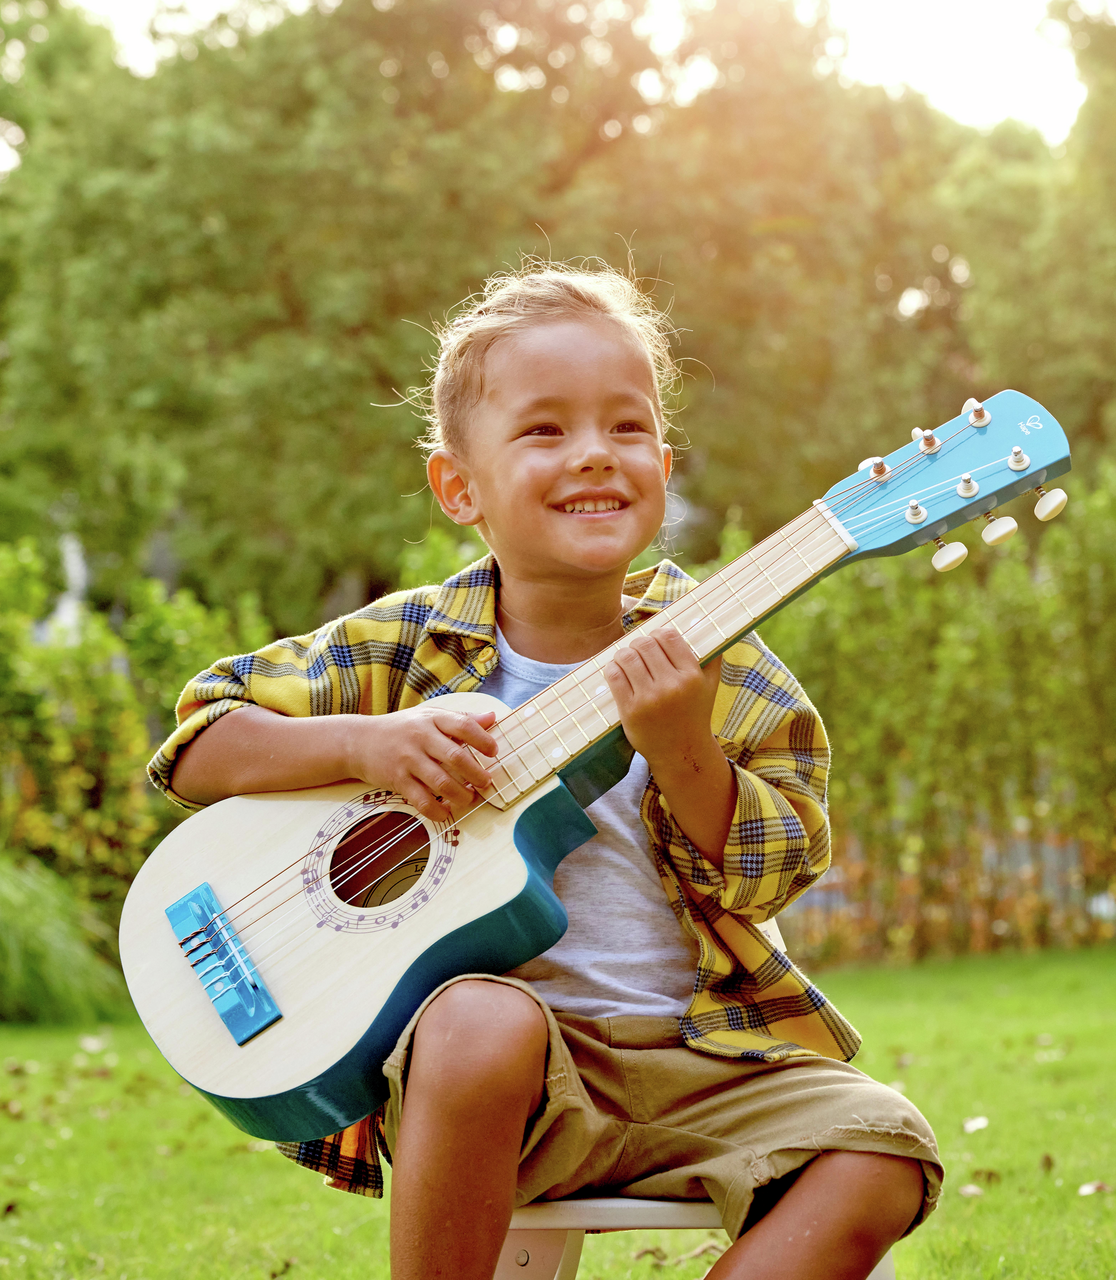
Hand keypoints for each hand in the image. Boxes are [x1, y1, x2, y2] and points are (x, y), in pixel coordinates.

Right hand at [346, 705, 497, 822]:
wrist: (358, 741)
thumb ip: (461, 718)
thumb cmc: (401, 729)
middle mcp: (420, 738)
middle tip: (486, 783)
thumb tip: (492, 717)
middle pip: (456, 757)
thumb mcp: (429, 716)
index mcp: (431, 719)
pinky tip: (447, 811)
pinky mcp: (398, 781)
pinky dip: (438, 811)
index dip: (483, 740)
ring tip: (469, 798)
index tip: (494, 752)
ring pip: (442, 783)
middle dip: (477, 774)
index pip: (463, 726)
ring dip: (462, 795)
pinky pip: (423, 801)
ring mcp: (408, 760)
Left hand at [604, 625, 721, 775]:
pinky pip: (614, 676)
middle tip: (639, 651)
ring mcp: (649, 699)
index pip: (668, 637)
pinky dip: (613, 669)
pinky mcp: (630, 711)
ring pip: (626, 657)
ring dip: (623, 654)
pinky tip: (618, 671)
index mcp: (692, 676)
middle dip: (639, 644)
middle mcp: (671, 686)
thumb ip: (712, 657)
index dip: (658, 634)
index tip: (655, 640)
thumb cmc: (695, 714)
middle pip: (644, 644)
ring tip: (627, 659)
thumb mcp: (710, 686)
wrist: (682, 753)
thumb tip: (706, 628)